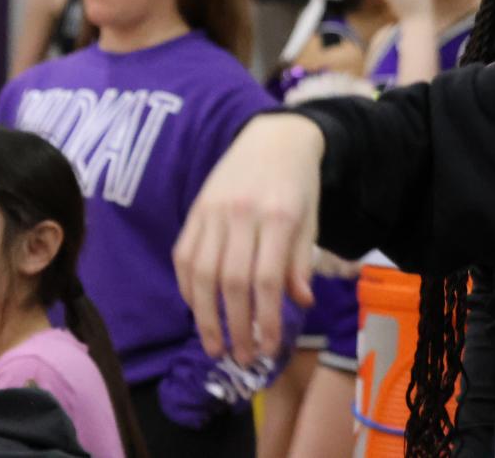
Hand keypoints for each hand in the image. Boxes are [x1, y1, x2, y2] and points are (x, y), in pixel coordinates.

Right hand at [173, 113, 322, 362]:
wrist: (272, 138)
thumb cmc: (298, 184)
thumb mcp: (310, 221)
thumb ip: (299, 263)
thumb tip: (298, 303)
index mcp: (277, 218)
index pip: (267, 280)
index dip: (266, 320)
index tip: (269, 349)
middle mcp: (240, 214)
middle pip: (231, 280)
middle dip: (234, 325)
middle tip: (241, 356)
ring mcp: (212, 211)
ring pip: (200, 271)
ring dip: (204, 314)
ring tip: (212, 344)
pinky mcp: (195, 210)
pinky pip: (184, 254)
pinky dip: (187, 286)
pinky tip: (196, 308)